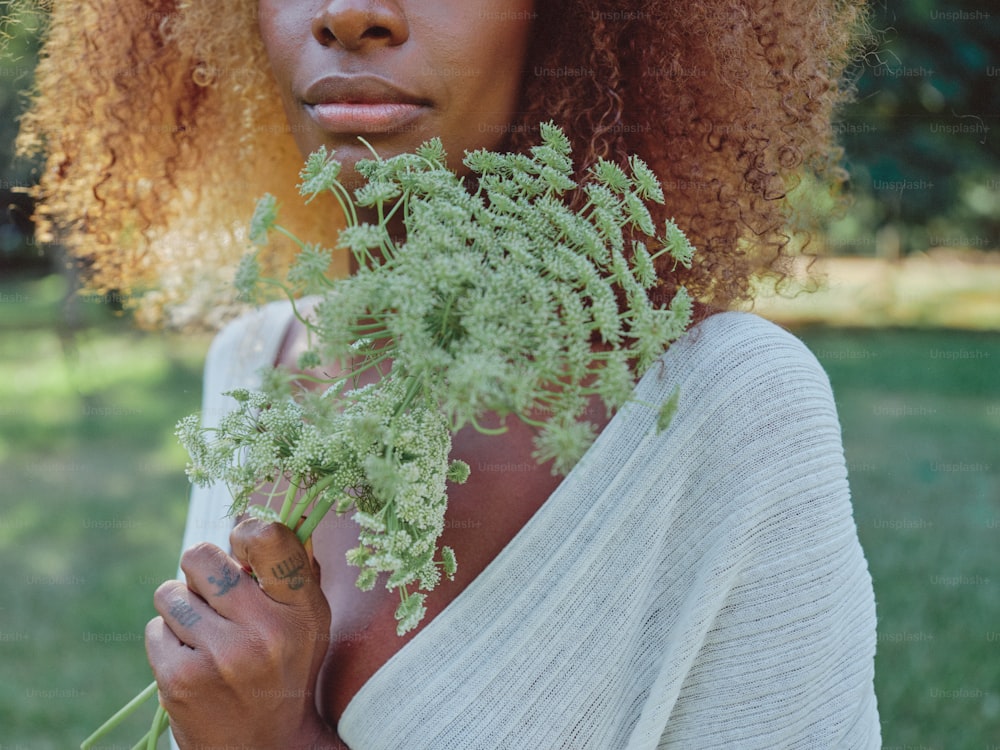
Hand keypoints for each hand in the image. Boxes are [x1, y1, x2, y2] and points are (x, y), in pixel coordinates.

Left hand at [146, 518, 340, 748]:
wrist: (265, 747)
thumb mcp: (308, 620)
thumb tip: (272, 508)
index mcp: (301, 610)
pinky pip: (155, 628)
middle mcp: (263, 631)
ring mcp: (219, 657)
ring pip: (170, 592)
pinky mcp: (180, 680)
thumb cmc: (286, 669)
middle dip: (201, 569)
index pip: (268, 537)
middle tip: (215, 593)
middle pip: (200, 556)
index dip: (245, 532)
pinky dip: (168, 640)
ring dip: (182, 606)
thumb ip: (295, 566)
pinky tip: (193, 660)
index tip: (243, 547)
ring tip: (205, 632)